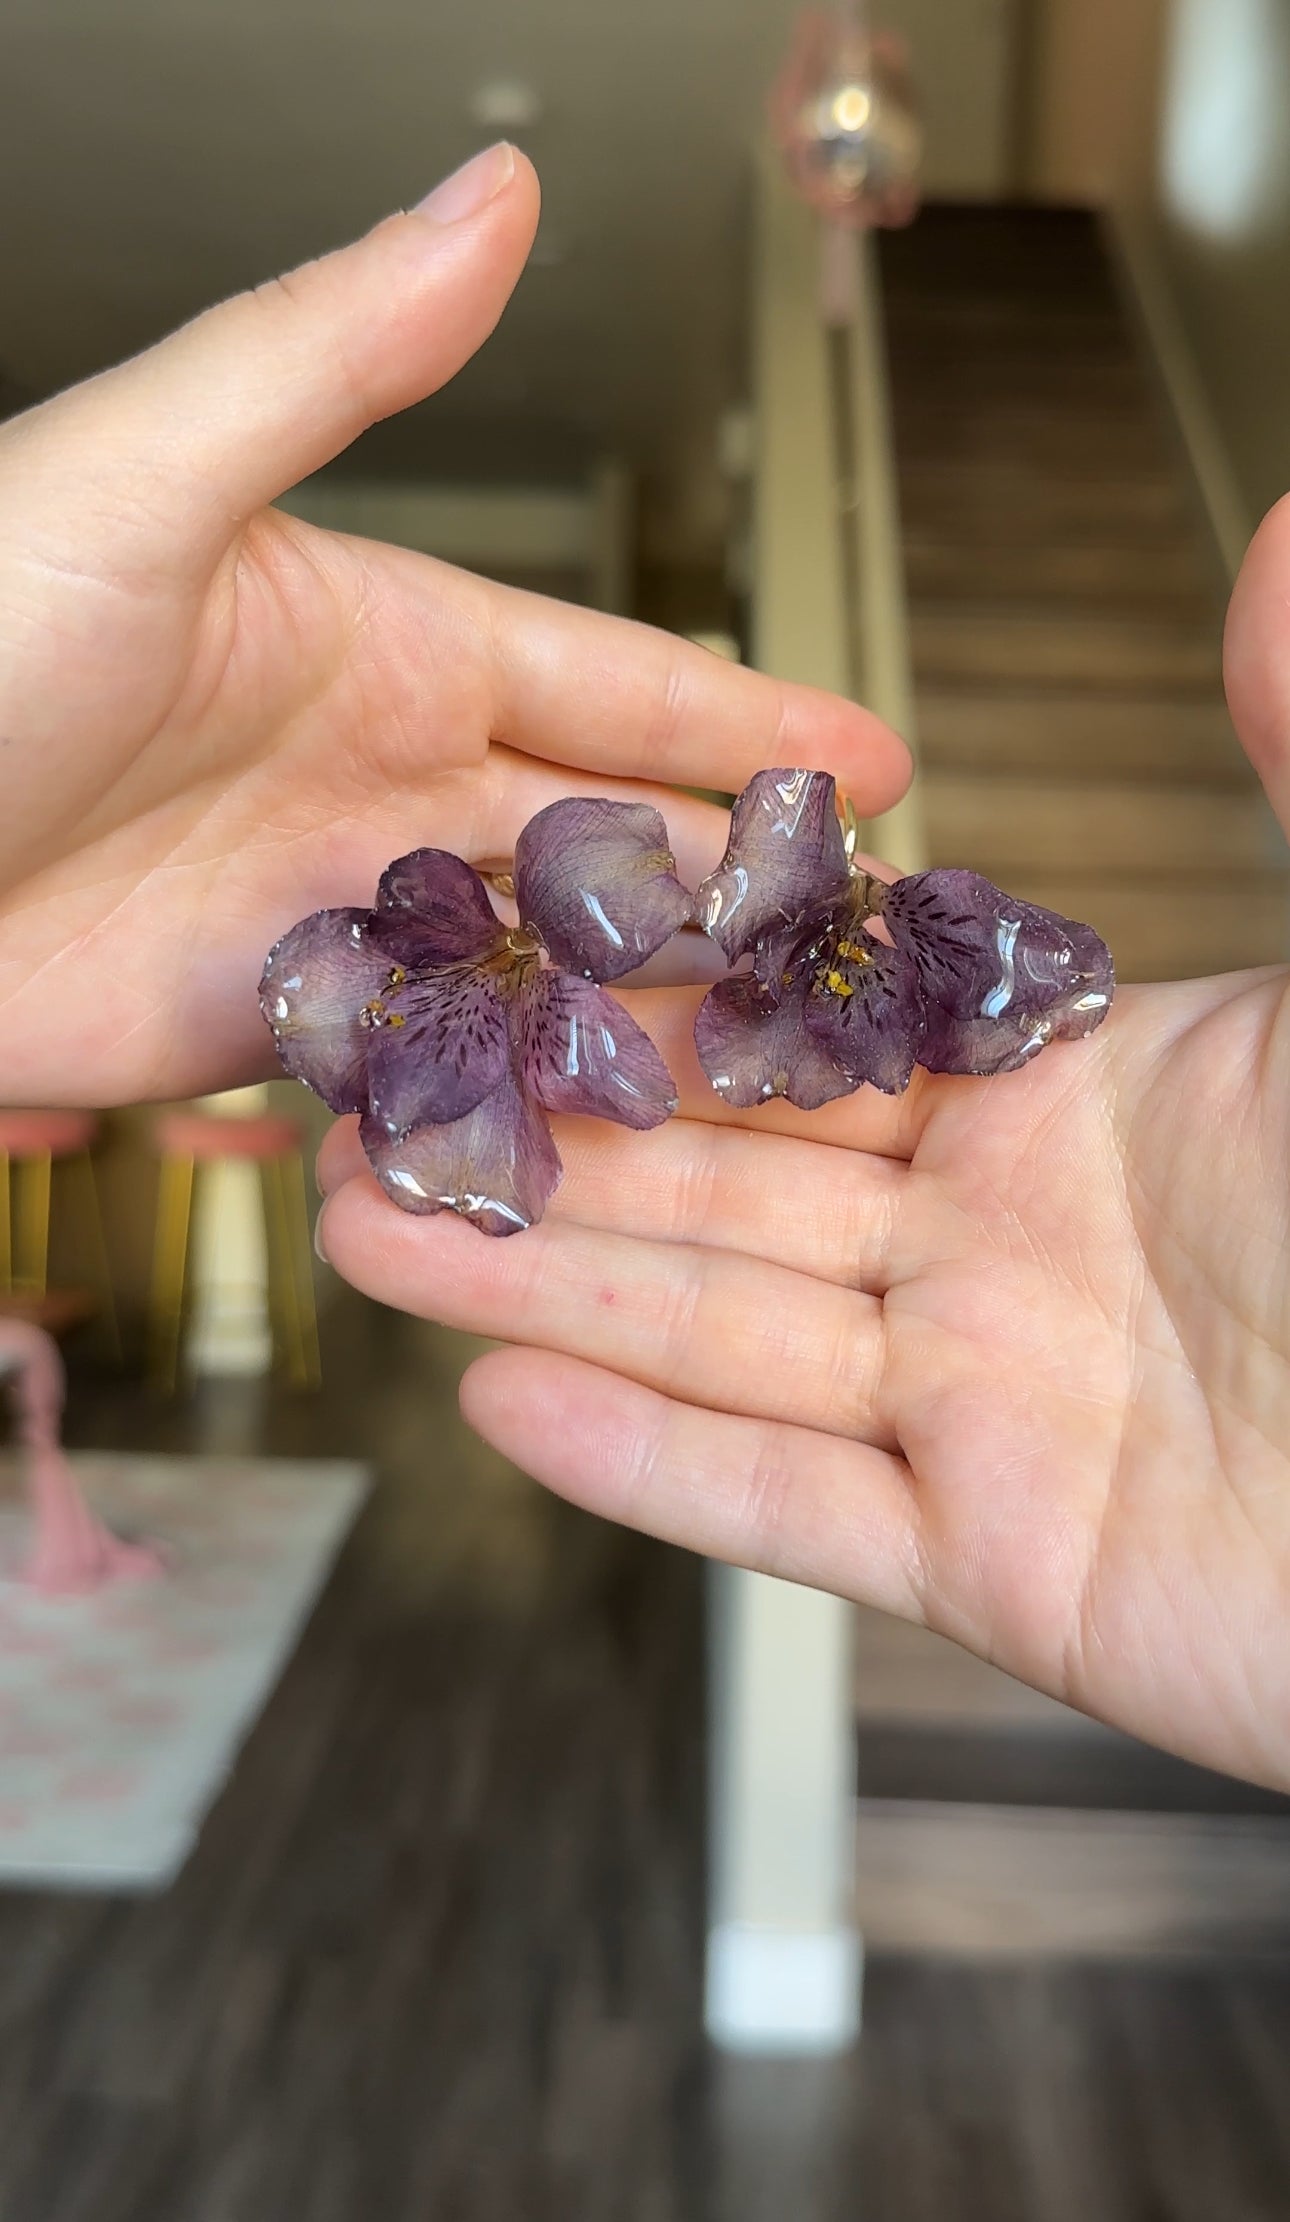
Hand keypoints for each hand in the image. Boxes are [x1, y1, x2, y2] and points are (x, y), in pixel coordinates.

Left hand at [0, 143, 907, 1105]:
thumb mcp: (152, 478)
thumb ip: (336, 357)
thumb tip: (494, 203)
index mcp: (384, 642)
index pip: (614, 684)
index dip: (750, 720)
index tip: (875, 762)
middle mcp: (377, 780)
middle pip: (604, 841)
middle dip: (731, 884)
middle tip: (849, 941)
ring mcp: (332, 911)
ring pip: (539, 966)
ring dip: (648, 1006)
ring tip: (770, 1054)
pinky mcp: (269, 1029)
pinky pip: (433, 1063)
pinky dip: (520, 1091)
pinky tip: (607, 1122)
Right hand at [316, 495, 1289, 1792]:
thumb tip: (1275, 548)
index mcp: (1077, 1090)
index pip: (823, 1023)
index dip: (663, 984)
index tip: (519, 937)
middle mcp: (1011, 1245)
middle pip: (731, 1178)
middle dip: (550, 1133)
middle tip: (386, 1085)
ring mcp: (995, 1407)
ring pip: (725, 1334)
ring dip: (547, 1280)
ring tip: (375, 1225)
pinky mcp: (1003, 1563)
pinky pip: (792, 1504)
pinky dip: (648, 1462)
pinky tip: (508, 1395)